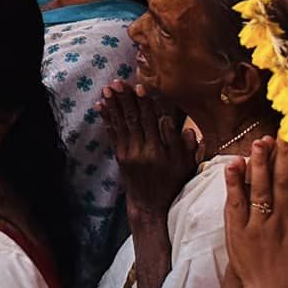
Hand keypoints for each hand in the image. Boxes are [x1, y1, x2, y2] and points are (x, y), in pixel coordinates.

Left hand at [102, 81, 197, 219]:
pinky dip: (106, 118)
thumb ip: (186, 147)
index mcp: (161, 151)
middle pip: (134, 119)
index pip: (152, 122)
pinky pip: (112, 134)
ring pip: (121, 124)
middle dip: (125, 99)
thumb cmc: (172, 184)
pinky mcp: (119, 156)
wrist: (150, 206)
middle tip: (118, 82)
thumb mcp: (186, 167)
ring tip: (107, 88)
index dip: (146, 104)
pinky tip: (101, 105)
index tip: (141, 88)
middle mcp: (143, 151)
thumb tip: (186, 127)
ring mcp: (129, 153)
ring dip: (113, 104)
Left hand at [227, 138, 287, 287]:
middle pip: (286, 184)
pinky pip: (236, 203)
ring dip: (261, 164)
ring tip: (259, 142)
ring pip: (262, 189)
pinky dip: (234, 183)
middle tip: (283, 135)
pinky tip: (233, 165)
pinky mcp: (240, 234)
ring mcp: (262, 227)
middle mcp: (286, 223)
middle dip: (285, 158)